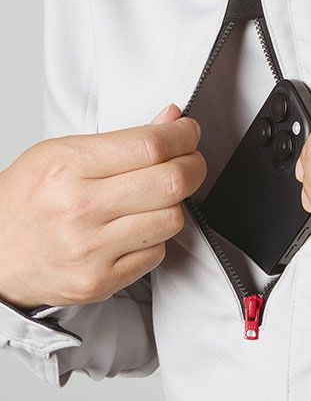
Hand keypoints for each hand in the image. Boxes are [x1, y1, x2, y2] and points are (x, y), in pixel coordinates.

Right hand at [0, 104, 205, 307]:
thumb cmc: (27, 200)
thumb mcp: (61, 153)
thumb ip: (122, 139)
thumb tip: (172, 120)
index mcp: (67, 166)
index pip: (150, 145)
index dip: (183, 136)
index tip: (189, 133)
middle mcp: (79, 208)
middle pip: (171, 182)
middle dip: (194, 167)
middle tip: (190, 162)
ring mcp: (91, 249)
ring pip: (172, 219)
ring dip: (174, 205)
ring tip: (154, 200)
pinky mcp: (100, 280)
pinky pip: (158, 252)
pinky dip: (156, 237)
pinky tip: (136, 230)